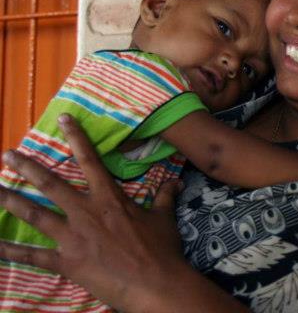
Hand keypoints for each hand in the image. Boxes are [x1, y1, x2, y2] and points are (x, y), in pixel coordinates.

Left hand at [0, 115, 185, 310]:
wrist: (154, 283)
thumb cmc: (161, 249)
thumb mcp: (164, 219)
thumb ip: (164, 197)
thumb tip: (175, 181)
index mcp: (109, 199)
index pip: (91, 161)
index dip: (77, 138)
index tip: (63, 119)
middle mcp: (86, 212)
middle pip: (51, 185)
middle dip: (28, 168)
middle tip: (7, 155)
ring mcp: (72, 237)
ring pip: (35, 215)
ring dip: (12, 201)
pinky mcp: (66, 261)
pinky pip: (33, 256)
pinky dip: (12, 251)